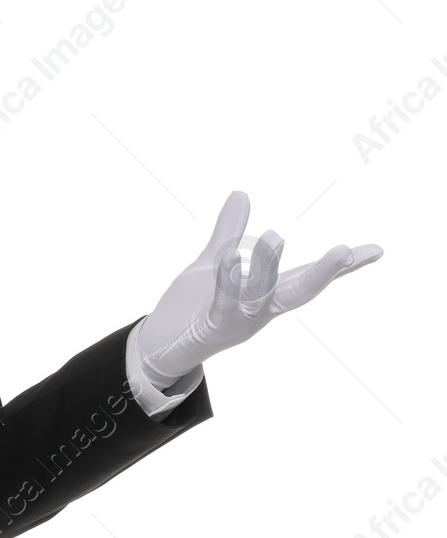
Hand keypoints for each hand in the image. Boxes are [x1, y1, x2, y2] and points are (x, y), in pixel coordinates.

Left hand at [135, 190, 382, 388]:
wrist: (160, 343)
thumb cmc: (192, 305)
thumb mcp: (214, 262)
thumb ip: (229, 230)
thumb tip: (241, 193)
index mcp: (267, 293)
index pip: (309, 277)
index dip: (343, 266)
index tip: (377, 250)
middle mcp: (260, 309)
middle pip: (298, 292)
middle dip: (323, 273)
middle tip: (347, 251)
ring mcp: (238, 320)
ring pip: (260, 296)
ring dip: (268, 268)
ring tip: (275, 237)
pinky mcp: (212, 326)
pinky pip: (223, 303)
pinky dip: (228, 281)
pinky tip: (229, 258)